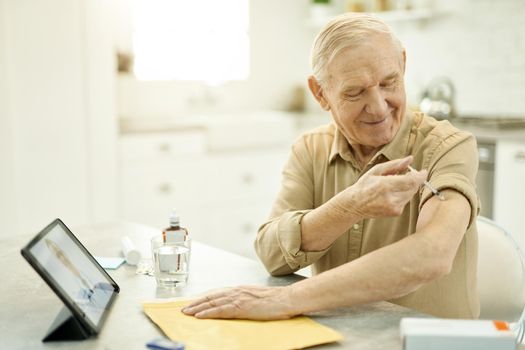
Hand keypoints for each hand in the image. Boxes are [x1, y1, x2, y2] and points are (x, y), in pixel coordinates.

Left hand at [181, 286, 296, 319]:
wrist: (287, 299)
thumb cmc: (276, 301)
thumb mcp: (256, 297)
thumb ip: (244, 300)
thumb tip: (236, 306)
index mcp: (240, 290)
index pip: (217, 294)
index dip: (204, 299)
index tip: (194, 303)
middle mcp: (236, 291)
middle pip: (211, 297)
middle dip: (196, 303)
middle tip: (184, 309)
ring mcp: (238, 298)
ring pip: (212, 303)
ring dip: (198, 308)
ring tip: (187, 313)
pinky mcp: (241, 307)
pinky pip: (221, 310)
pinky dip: (208, 313)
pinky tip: (200, 316)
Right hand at [338, 156, 427, 217]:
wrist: (355, 205)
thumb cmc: (364, 185)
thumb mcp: (376, 171)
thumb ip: (395, 164)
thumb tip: (410, 159)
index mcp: (385, 185)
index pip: (411, 181)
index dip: (420, 176)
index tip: (423, 171)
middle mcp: (391, 198)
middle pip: (413, 187)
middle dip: (413, 180)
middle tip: (406, 175)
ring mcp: (394, 207)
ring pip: (411, 194)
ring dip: (407, 187)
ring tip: (393, 185)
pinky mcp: (396, 212)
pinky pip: (406, 200)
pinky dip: (403, 195)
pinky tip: (391, 194)